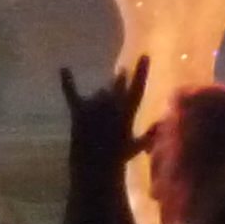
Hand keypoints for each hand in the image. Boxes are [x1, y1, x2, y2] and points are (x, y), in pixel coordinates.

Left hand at [61, 56, 152, 187]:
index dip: (141, 71)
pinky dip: (67, 81)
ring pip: (98, 94)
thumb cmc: (118, 159)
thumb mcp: (136, 147)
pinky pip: (72, 93)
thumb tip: (161, 123)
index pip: (137, 89)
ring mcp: (95, 108)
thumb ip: (148, 134)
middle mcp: (112, 107)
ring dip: (97, 101)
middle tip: (122, 72)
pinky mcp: (78, 112)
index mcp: (127, 114)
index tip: (144, 54)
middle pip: (116, 87)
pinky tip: (63, 69)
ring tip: (97, 124)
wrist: (96, 169)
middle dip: (120, 80)